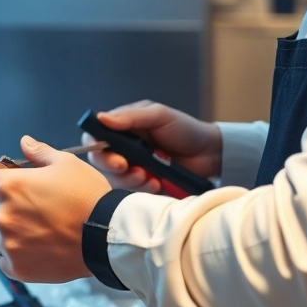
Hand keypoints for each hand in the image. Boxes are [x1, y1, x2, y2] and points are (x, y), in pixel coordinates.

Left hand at [0, 136, 111, 282]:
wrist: (108, 235)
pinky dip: (16, 255)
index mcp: (9, 186)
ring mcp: (9, 244)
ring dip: (10, 232)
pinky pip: (4, 259)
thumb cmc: (88, 196)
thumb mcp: (66, 164)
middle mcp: (3, 215)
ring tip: (39, 230)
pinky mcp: (17, 267)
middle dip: (2, 207)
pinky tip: (38, 248)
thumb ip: (39, 153)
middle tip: (31, 209)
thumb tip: (24, 142)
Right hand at [86, 100, 221, 193]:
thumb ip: (130, 117)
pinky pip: (132, 191)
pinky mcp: (143, 184)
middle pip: (100, 160)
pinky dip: (142, 189)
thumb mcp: (159, 116)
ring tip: (148, 176)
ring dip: (129, 180)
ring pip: (115, 178)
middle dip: (112, 166)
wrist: (211, 155)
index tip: (111, 155)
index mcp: (123, 127)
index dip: (96, 146)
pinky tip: (157, 183)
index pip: (95, 136)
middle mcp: (123, 148)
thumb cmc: (185, 129)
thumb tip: (101, 118)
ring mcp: (133, 167)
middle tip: (128, 167)